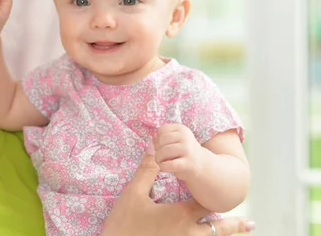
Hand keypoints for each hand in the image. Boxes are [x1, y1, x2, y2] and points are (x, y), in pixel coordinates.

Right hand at [100, 153, 255, 235]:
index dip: (213, 199)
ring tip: (239, 231)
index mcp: (180, 216)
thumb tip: (154, 148)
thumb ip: (147, 171)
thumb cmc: (124, 223)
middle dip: (233, 224)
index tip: (224, 195)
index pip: (204, 205)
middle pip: (217, 228)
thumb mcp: (133, 194)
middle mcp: (188, 234)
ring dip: (222, 234)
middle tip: (251, 223)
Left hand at [153, 123, 204, 180]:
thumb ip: (163, 137)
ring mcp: (188, 150)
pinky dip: (163, 166)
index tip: (162, 146)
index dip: (157, 139)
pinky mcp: (188, 164)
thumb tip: (153, 137)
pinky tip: (164, 167)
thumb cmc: (184, 151)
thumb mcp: (175, 140)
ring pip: (164, 151)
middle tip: (161, 156)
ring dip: (158, 158)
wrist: (202, 165)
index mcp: (182, 129)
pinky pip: (169, 164)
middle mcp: (186, 137)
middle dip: (157, 149)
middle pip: (162, 140)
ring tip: (161, 161)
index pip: (162, 130)